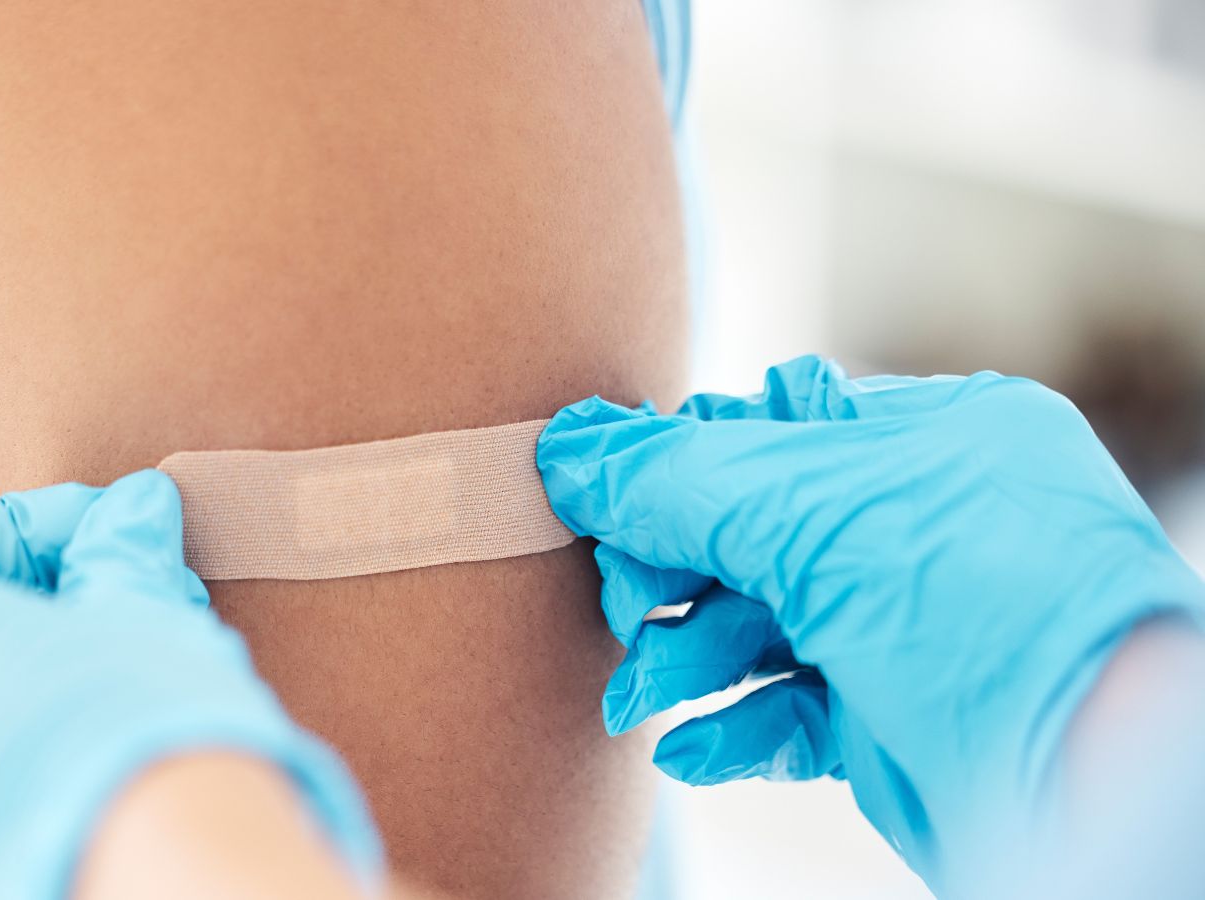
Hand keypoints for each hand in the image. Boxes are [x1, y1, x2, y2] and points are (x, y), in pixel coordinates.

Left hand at [0, 471, 378, 899]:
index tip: (117, 539)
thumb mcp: (139, 610)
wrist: (143, 883)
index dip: (48, 527)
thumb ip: (124, 549)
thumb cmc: (134, 725)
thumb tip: (135, 508)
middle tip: (118, 615)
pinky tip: (72, 773)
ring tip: (104, 697)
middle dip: (29, 609)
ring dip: (10, 689)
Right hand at [537, 355, 1204, 891]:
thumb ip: (678, 478)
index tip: (595, 501)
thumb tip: (565, 448)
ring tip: (637, 699)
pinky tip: (689, 749)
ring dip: (684, 659)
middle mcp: (920, 527)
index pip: (766, 432)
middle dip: (670, 574)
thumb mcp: (818, 515)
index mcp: (930, 441)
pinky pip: (786, 711)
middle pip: (748, 531)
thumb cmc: (998, 617)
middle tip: (624, 611)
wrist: (1101, 791)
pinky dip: (730, 726)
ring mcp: (908, 627)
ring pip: (757, 625)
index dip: (676, 468)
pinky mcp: (894, 723)